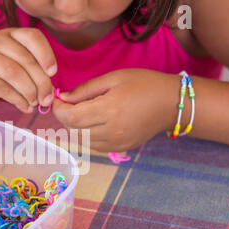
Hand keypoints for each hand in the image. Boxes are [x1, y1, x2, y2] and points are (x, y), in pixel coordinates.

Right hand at [0, 28, 56, 112]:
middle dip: (41, 83)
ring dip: (30, 92)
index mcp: (8, 35)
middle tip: (46, 99)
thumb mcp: (7, 58)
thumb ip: (27, 67)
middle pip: (26, 61)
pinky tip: (24, 107)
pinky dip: (18, 101)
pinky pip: (3, 90)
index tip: (52, 73)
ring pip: (15, 75)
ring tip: (34, 103)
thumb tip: (49, 90)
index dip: (46, 55)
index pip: (33, 37)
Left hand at [53, 69, 180, 151]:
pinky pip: (93, 146)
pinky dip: (85, 135)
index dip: (58, 110)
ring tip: (80, 112)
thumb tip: (63, 98)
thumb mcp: (114, 78)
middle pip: (73, 131)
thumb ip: (85, 90)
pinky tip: (92, 122)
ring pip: (81, 141)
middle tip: (67, 103)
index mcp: (110, 110)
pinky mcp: (120, 149)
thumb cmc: (144, 84)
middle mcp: (112, 131)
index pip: (71, 118)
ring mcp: (116, 143)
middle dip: (64, 118)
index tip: (56, 99)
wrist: (172, 104)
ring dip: (74, 128)